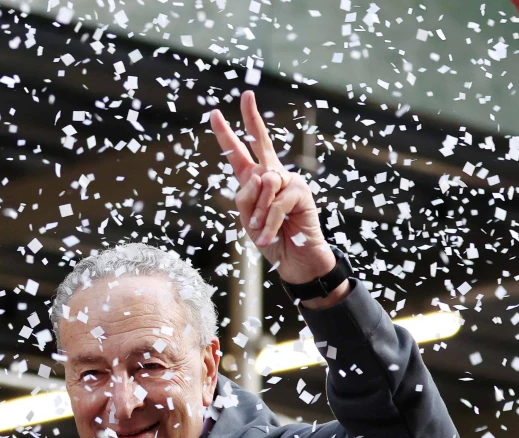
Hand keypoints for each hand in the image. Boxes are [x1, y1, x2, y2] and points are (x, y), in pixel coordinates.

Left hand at [210, 91, 348, 307]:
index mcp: (254, 180)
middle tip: (246, 95)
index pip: (239, 153)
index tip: (216, 113)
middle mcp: (272, 175)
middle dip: (252, 118)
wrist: (294, 260)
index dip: (227, 134)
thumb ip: (247, 195)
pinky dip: (269, 220)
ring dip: (258, 211)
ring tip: (258, 230)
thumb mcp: (247, 218)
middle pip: (261, 142)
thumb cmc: (270, 238)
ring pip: (264, 183)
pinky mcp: (301, 192)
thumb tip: (263, 175)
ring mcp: (288, 181)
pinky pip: (277, 201)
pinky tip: (267, 235)